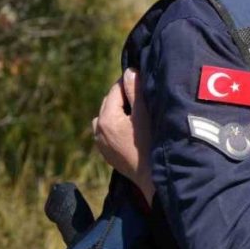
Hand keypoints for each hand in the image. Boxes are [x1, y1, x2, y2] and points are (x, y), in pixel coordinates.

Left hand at [93, 69, 154, 204]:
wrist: (151, 177)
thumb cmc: (151, 144)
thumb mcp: (145, 115)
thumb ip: (136, 91)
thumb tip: (129, 71)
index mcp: (105, 118)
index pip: (116, 90)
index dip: (130, 83)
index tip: (144, 82)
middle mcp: (98, 129)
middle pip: (110, 103)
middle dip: (124, 98)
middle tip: (144, 98)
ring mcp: (100, 143)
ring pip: (107, 117)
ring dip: (119, 112)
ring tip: (137, 115)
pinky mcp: (106, 153)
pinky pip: (108, 131)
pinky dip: (118, 126)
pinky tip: (133, 130)